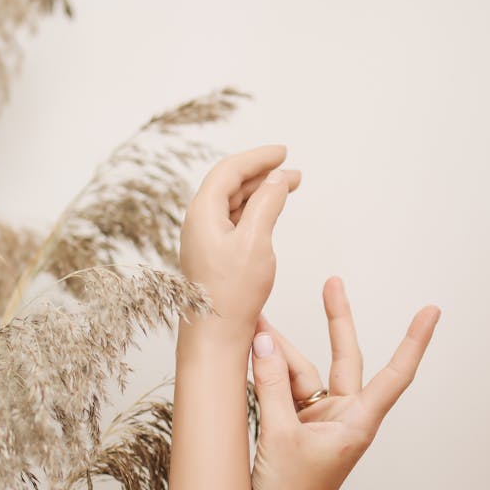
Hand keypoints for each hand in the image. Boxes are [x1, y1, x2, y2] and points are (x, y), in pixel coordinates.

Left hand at [178, 145, 300, 346]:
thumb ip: (267, 203)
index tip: (283, 152)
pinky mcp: (212, 254)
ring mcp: (204, 239)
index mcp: (202, 212)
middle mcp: (198, 222)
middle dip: (262, 173)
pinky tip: (269, 213)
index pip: (230, 170)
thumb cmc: (232, 294)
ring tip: (288, 187)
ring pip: (232, 202)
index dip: (258, 157)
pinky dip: (254, 211)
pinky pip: (233, 220)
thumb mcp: (256, 241)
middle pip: (230, 183)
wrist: (215, 336)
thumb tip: (278, 178)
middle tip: (291, 169)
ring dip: (260, 192)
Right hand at [250, 276, 440, 489]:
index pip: (394, 373)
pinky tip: (250, 352)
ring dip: (276, 352)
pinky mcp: (301, 424)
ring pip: (302, 371)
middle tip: (333, 282)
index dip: (413, 341)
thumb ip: (272, 383)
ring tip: (250, 326)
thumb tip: (265, 341)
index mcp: (357, 421)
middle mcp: (345, 415)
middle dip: (336, 320)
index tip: (431, 311)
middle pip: (344, 358)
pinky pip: (286, 386)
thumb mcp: (278, 434)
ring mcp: (323, 419)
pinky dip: (270, 372)